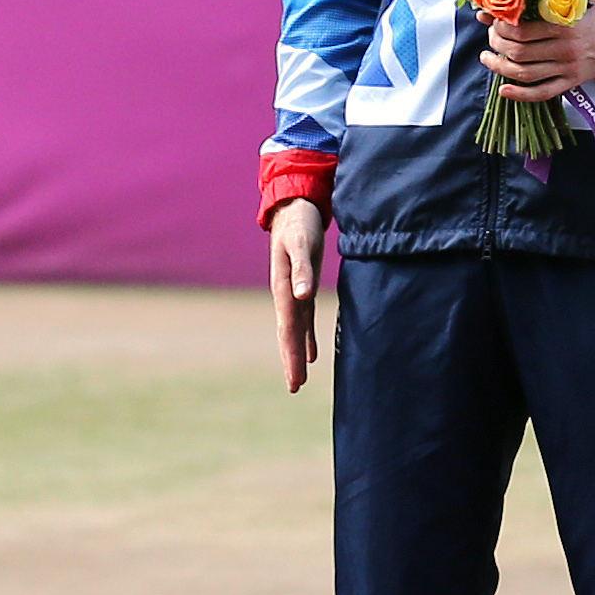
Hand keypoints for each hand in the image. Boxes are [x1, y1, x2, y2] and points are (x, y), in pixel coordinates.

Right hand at [268, 198, 325, 392]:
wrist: (294, 206)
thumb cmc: (300, 222)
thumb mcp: (302, 242)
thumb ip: (303, 269)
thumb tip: (301, 296)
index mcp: (284, 287)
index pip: (288, 328)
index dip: (291, 354)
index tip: (295, 379)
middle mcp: (286, 293)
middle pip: (288, 333)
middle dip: (290, 361)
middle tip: (294, 388)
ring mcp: (293, 291)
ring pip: (294, 329)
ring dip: (295, 353)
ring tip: (297, 379)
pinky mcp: (302, 285)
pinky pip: (302, 318)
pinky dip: (305, 337)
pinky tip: (310, 354)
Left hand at [484, 7, 594, 101]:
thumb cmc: (589, 15)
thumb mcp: (565, 3)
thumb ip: (530, 7)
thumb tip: (488, 13)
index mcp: (564, 24)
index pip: (521, 30)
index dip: (501, 28)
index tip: (495, 23)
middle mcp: (565, 48)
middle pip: (519, 52)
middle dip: (497, 45)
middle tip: (492, 39)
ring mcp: (568, 68)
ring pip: (525, 73)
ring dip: (500, 68)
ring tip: (488, 59)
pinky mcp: (571, 82)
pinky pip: (542, 93)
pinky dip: (520, 95)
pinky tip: (503, 89)